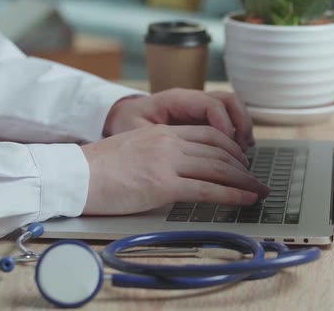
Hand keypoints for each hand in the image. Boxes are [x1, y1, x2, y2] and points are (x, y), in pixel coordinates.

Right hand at [80, 125, 268, 214]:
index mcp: (164, 132)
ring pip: (218, 168)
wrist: (75, 175)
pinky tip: (245, 200)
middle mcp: (170, 143)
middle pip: (219, 151)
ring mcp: (167, 162)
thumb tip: (183, 169)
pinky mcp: (163, 185)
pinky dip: (231, 195)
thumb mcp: (137, 149)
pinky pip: (206, 190)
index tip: (242, 160)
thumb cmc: (101, 167)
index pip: (210, 135)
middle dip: (243, 166)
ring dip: (244, 181)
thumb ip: (163, 153)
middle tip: (257, 178)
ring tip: (259, 191)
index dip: (231, 147)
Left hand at [103, 89, 254, 150]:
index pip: (211, 105)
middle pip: (229, 101)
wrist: (118, 117)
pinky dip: (237, 132)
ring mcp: (199, 106)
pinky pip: (228, 118)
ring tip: (244, 152)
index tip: (226, 149)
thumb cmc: (125, 125)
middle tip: (242, 152)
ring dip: (243, 128)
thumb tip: (179, 159)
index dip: (224, 126)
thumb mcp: (136, 133)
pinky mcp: (202, 117)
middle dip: (241, 125)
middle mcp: (192, 99)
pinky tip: (237, 152)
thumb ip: (159, 143)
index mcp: (176, 99)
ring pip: (233, 107)